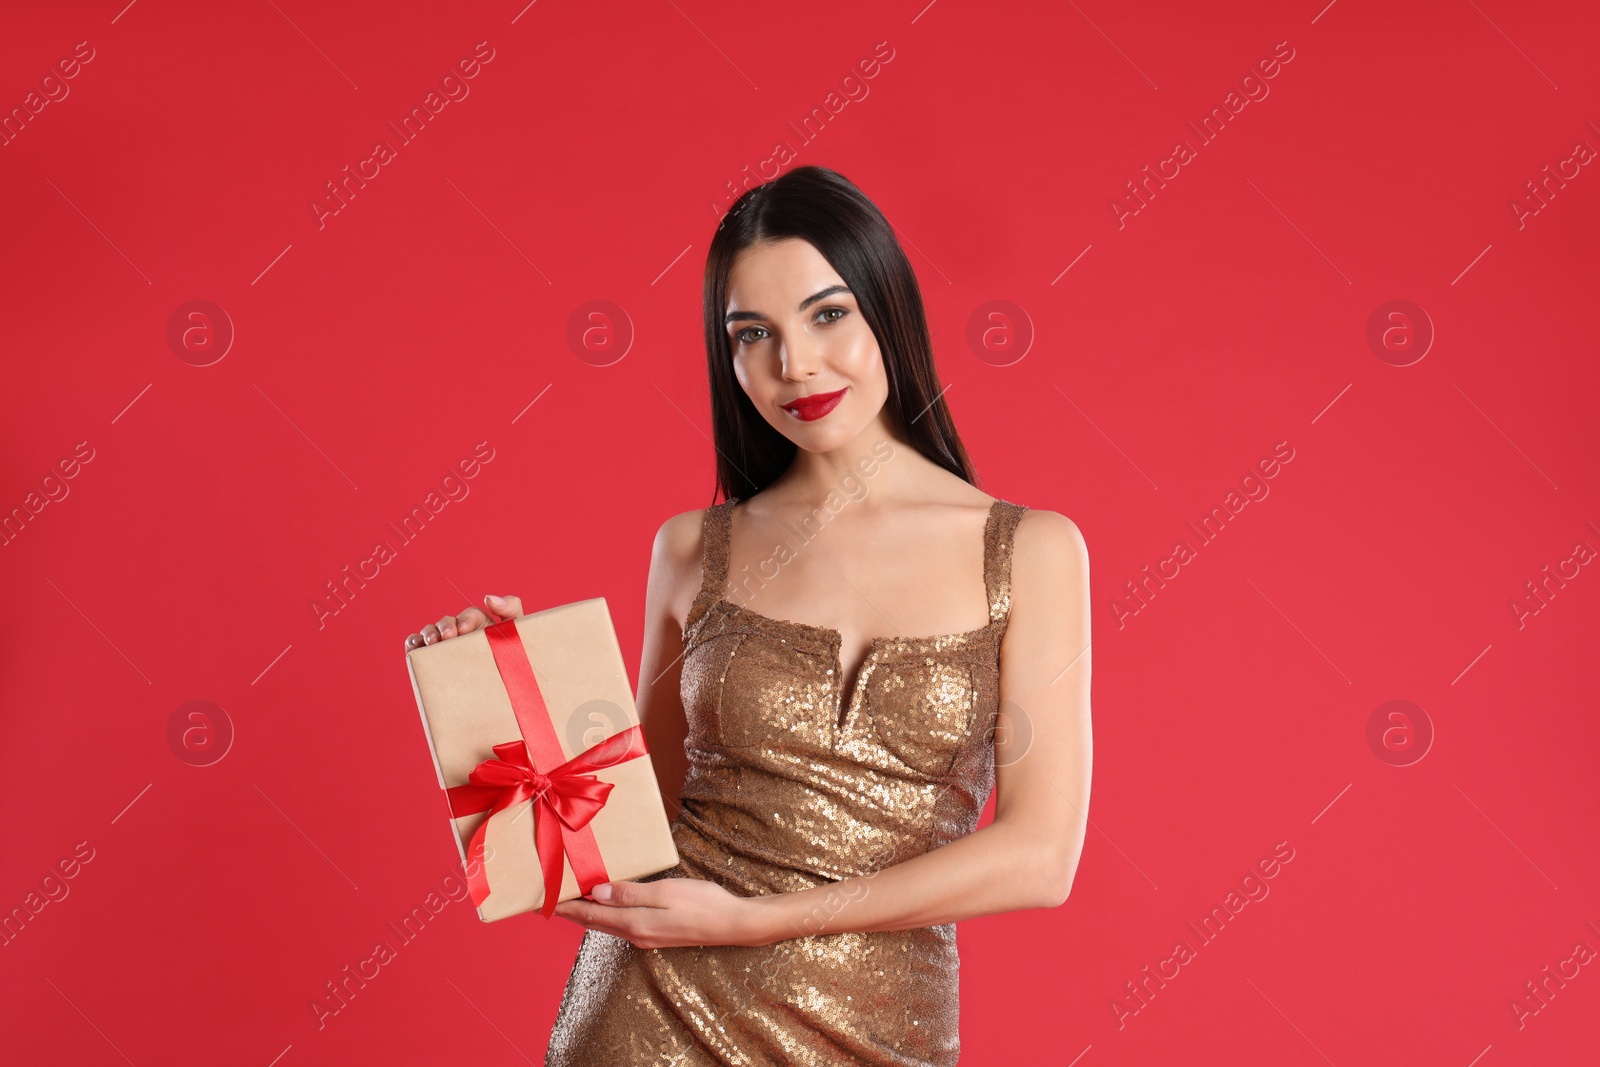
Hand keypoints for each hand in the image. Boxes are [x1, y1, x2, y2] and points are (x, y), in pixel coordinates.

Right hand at [403, 594, 521, 650]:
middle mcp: (459, 632)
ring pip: (430, 632)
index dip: (466, 619)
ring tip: (433, 643)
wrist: (511, 692)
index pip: (470, 615)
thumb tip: (488, 597)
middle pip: (447, 622)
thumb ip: (510, 608)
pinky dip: (413, 643)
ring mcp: (444, 645)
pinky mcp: (430, 658)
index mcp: (480, 624)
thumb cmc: (515, 660)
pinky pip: (416, 645)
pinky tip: (415, 647)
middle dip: (446, 626)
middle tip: (449, 636)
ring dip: (428, 634)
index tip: (465, 629)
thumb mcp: (519, 632)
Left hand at [552, 877, 773, 948]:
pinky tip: (609, 904)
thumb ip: (630, 894)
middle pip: (596, 922)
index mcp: (635, 924)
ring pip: (609, 924)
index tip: (546, 899)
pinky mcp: (658, 933)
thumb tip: (597, 892)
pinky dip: (608, 914)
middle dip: (573, 911)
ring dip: (589, 913)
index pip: (591, 916)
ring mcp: (648, 936)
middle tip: (551, 899)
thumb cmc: (703, 904)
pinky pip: (623, 923)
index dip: (567, 908)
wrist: (734, 924)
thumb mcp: (665, 893)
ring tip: (574, 899)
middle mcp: (637, 934)